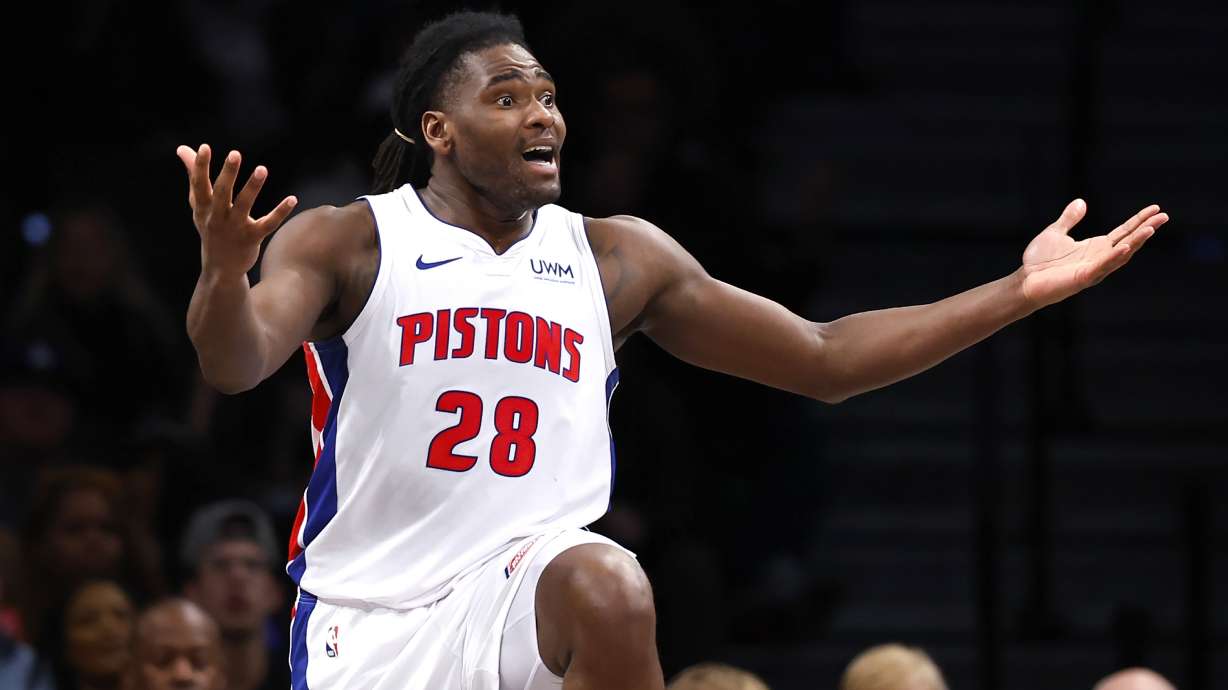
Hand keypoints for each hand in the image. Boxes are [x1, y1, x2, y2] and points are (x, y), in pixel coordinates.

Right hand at [177, 144, 297, 275]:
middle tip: (235, 153)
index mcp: (203, 207)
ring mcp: (235, 228)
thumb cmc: (210, 227)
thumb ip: (193, 176)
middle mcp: (217, 217)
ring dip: (253, 187)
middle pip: (221, 193)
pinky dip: (280, 212)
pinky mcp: (252, 238)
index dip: (200, 166)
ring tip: (262, 169)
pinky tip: (292, 199)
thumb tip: (182, 149)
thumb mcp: (199, 204)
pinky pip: (268, 224)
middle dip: (228, 173)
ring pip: (244, 205)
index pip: (199, 184)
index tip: (204, 147)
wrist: (220, 267)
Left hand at [1019, 199, 1166, 307]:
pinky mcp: (1083, 278)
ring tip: (1151, 229)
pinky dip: (1114, 257)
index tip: (1156, 209)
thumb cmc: (1039, 261)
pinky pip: (1102, 267)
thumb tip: (1080, 202)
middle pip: (1129, 242)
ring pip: (1121, 255)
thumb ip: (1069, 219)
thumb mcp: (1055, 233)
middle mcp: (1099, 258)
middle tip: (1164, 216)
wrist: (1025, 281)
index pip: (1123, 232)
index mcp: (1096, 247)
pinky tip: (1126, 247)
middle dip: (1146, 229)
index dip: (1139, 221)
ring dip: (1136, 242)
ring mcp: (1094, 269)